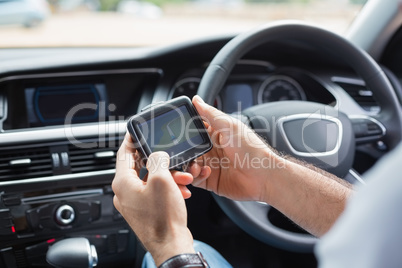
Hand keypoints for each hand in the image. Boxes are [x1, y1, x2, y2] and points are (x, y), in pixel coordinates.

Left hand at [112, 134, 194, 265]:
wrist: (171, 245)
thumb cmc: (163, 219)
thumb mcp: (161, 179)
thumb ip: (157, 159)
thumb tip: (157, 154)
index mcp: (123, 183)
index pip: (123, 153)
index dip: (131, 139)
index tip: (136, 131)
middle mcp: (125, 193)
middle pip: (138, 166)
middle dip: (158, 160)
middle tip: (169, 156)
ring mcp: (135, 203)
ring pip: (150, 179)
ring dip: (168, 175)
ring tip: (183, 177)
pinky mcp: (146, 210)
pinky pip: (155, 191)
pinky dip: (168, 187)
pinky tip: (182, 190)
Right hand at [188, 96, 285, 201]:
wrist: (264, 176)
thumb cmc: (252, 149)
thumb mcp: (229, 126)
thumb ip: (210, 114)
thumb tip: (196, 99)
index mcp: (215, 133)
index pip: (193, 129)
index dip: (184, 131)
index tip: (177, 133)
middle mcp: (211, 149)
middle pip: (187, 149)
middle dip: (182, 151)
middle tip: (182, 152)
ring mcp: (211, 165)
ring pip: (188, 165)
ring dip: (187, 165)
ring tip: (194, 165)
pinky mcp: (211, 181)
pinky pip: (195, 179)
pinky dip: (195, 176)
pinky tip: (204, 172)